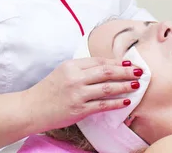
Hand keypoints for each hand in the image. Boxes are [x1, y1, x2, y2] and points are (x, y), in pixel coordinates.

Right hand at [24, 57, 143, 131]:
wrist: (31, 108)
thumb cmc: (47, 91)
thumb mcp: (62, 72)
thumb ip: (81, 70)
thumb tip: (105, 68)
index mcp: (71, 65)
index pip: (99, 61)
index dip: (116, 61)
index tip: (129, 62)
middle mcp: (75, 78)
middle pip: (106, 71)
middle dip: (125, 70)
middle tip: (140, 70)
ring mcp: (77, 94)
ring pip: (107, 87)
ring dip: (125, 86)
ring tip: (137, 84)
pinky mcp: (78, 109)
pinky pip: (102, 105)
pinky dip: (116, 103)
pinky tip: (126, 101)